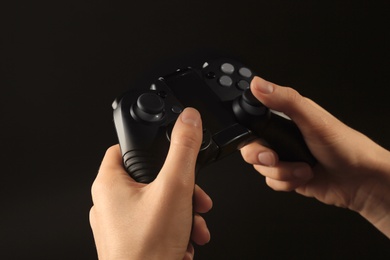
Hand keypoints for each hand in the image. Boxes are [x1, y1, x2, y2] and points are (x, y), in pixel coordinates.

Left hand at [90, 108, 212, 259]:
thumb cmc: (147, 248)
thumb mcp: (175, 188)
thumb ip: (183, 149)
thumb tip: (188, 119)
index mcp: (109, 184)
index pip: (123, 147)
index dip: (148, 145)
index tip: (166, 148)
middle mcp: (110, 203)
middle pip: (150, 178)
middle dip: (181, 189)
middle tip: (195, 197)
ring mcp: (120, 224)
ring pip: (158, 202)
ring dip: (183, 210)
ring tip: (194, 224)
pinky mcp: (131, 240)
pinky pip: (156, 222)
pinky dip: (175, 227)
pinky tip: (186, 240)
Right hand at [240, 76, 389, 237]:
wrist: (362, 182)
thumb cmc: (346, 146)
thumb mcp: (312, 118)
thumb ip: (284, 100)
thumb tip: (259, 84)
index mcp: (286, 117)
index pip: (253, 121)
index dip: (249, 132)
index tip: (259, 138)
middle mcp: (283, 138)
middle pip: (251, 148)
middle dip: (261, 157)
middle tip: (274, 158)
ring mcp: (285, 158)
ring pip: (261, 168)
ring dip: (282, 172)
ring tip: (303, 167)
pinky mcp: (288, 176)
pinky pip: (272, 182)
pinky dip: (287, 183)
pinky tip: (304, 177)